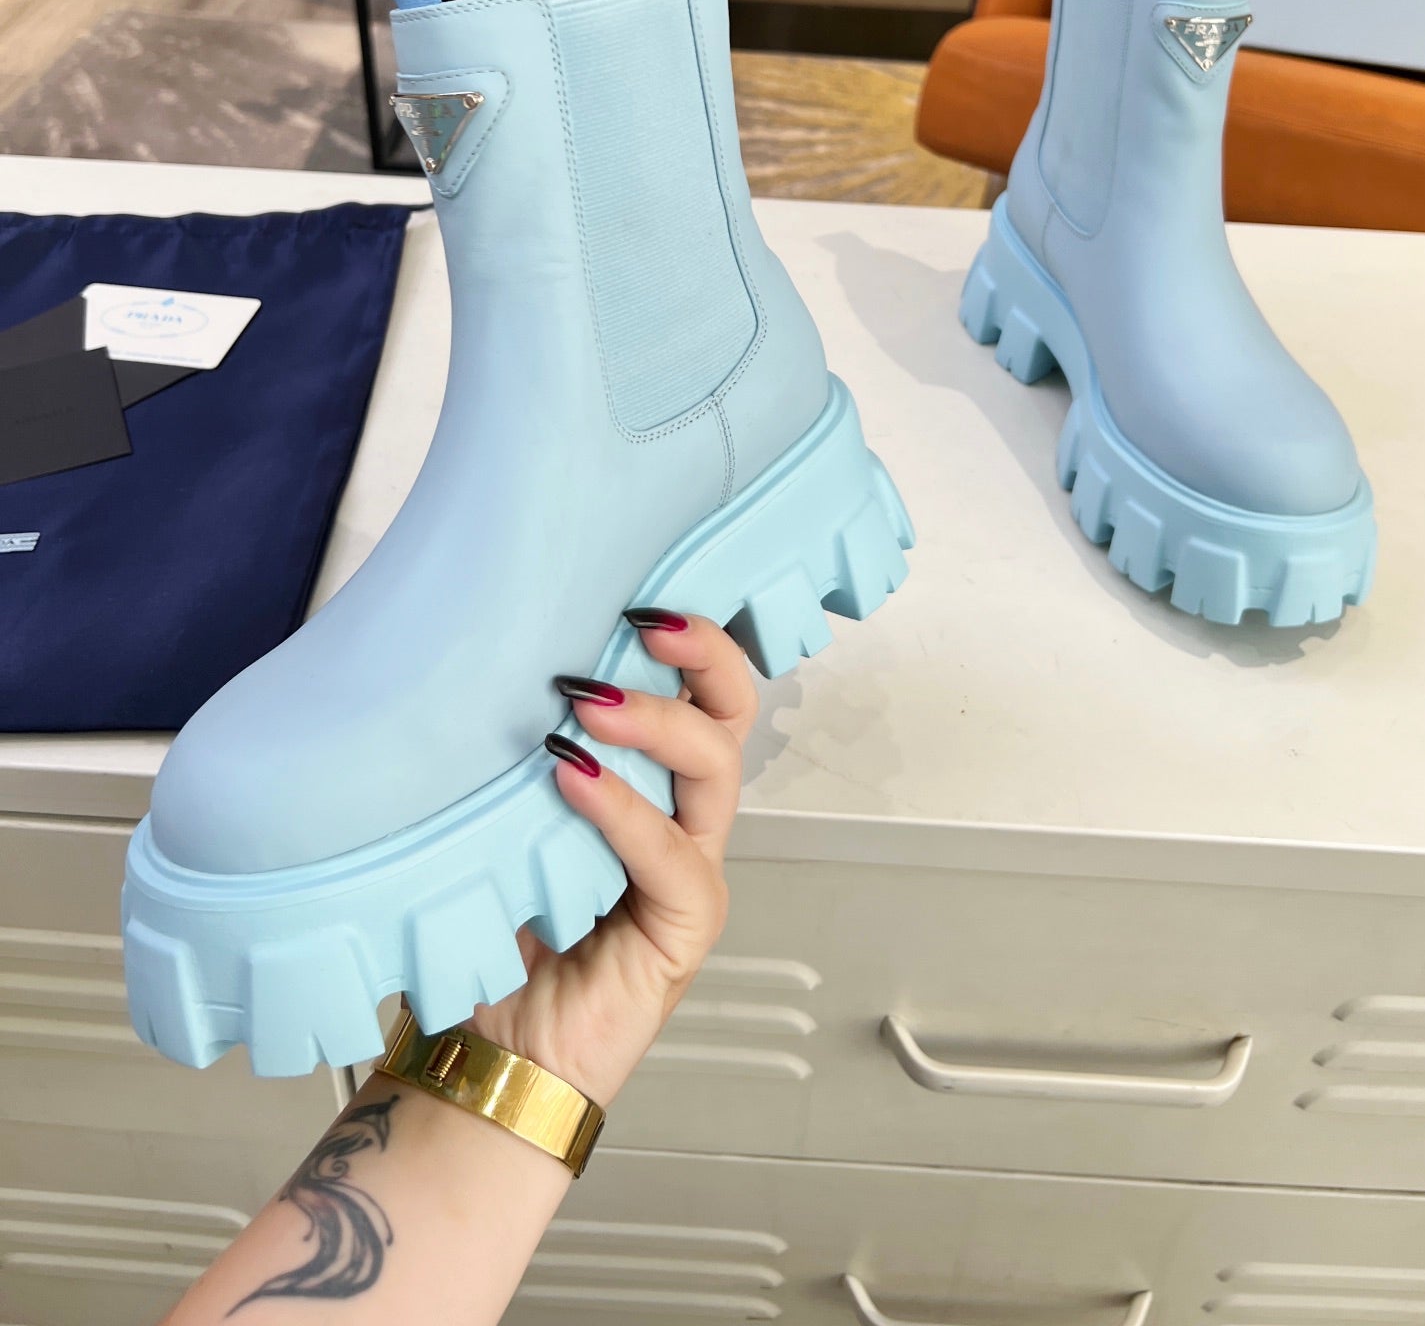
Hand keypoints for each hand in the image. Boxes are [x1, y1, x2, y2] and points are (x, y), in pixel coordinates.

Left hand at [467, 612, 754, 1105]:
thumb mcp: (495, 826)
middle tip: (645, 623)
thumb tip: (468, 663)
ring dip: (658, 723)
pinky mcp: (684, 928)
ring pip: (714, 769)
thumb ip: (504, 760)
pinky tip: (576, 779)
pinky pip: (674, 856)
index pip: (694, 692)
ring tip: (592, 702)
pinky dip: (626, 810)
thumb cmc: (492, 942)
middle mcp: (679, 819)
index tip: (638, 590)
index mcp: (646, 786)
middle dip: (701, 656)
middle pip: (729, 715)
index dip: (683, 638)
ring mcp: (687, 871)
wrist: (485, 1059)